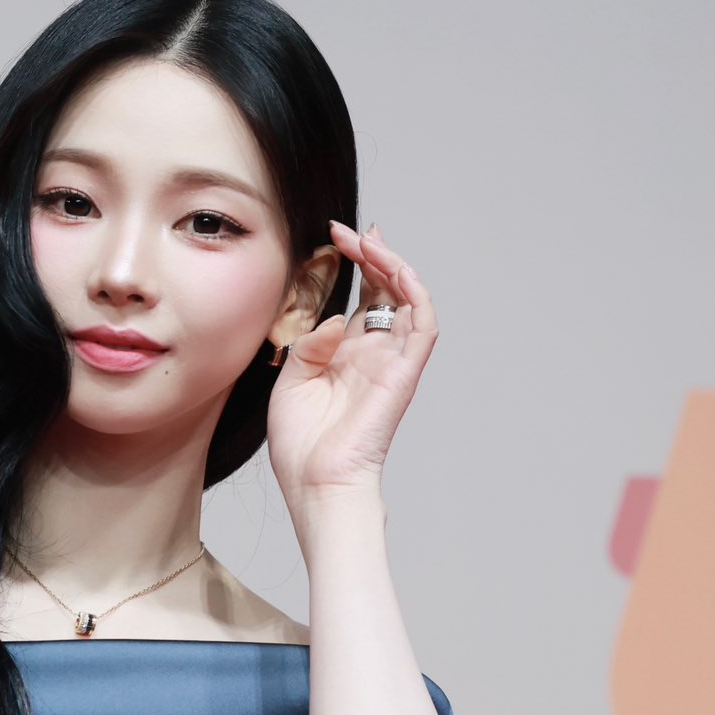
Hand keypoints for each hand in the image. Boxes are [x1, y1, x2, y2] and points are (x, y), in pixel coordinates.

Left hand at [265, 221, 438, 509]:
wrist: (317, 483)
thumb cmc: (302, 445)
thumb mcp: (290, 382)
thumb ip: (309, 344)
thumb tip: (334, 318)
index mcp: (347, 357)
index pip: (362, 299)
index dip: (356, 265)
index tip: (335, 237)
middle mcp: (374, 355)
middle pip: (386, 291)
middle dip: (372, 254)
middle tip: (347, 231)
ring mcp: (392, 362)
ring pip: (408, 299)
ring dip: (392, 265)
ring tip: (367, 242)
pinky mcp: (404, 373)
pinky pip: (423, 325)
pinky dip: (415, 293)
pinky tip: (395, 269)